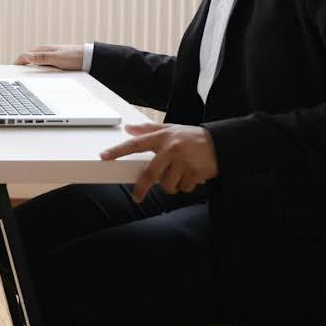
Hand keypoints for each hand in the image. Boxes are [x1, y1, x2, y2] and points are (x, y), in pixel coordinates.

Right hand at [14, 44, 83, 70]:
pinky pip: (44, 65)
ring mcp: (51, 56)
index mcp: (43, 50)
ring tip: (28, 76)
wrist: (89, 58)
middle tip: (17, 74)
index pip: (25, 56)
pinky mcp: (57, 61)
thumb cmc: (74, 57)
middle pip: (29, 59)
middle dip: (23, 65)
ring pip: (37, 63)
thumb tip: (26, 57)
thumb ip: (41, 58)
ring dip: (32, 68)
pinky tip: (43, 76)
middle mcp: (46, 52)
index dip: (18, 62)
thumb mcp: (56, 59)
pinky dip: (40, 70)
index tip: (12, 69)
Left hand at [101, 122, 218, 201]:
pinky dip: (185, 187)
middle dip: (141, 188)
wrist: (221, 144)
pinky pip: (183, 188)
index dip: (118, 151)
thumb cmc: (192, 137)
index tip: (104, 157)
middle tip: (136, 197)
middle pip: (150, 174)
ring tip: (178, 176)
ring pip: (167, 185)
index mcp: (162, 137)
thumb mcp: (171, 128)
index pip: (135, 144)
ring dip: (170, 186)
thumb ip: (149, 129)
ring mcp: (184, 161)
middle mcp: (171, 149)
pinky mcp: (195, 172)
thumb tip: (128, 128)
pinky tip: (190, 177)